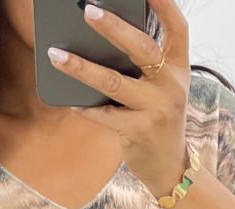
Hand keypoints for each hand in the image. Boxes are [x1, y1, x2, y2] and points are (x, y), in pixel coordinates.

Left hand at [47, 0, 190, 199]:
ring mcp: (157, 108)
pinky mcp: (140, 130)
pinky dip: (86, 108)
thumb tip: (97, 45)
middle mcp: (171, 84)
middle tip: (87, 10)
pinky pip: (106, 115)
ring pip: (114, 82)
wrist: (169, 165)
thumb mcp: (161, 90)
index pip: (177, 27)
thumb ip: (142, 68)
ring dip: (81, 68)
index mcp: (179, 67)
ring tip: (56, 55)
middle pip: (142, 48)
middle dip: (113, 27)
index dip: (164, 4)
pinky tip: (70, 101)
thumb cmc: (157, 120)